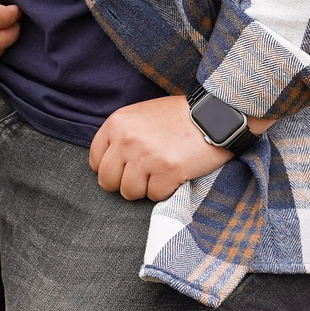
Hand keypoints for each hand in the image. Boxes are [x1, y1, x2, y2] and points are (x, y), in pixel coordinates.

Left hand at [89, 95, 244, 202]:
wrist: (214, 115)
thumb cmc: (177, 116)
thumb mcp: (140, 115)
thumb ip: (121, 136)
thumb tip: (107, 165)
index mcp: (117, 123)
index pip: (95, 161)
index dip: (111, 169)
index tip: (125, 169)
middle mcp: (127, 139)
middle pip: (108, 181)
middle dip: (124, 183)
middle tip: (143, 176)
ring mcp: (147, 156)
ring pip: (130, 192)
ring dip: (146, 188)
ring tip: (161, 173)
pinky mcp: (168, 171)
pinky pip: (155, 196)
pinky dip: (166, 191)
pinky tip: (175, 176)